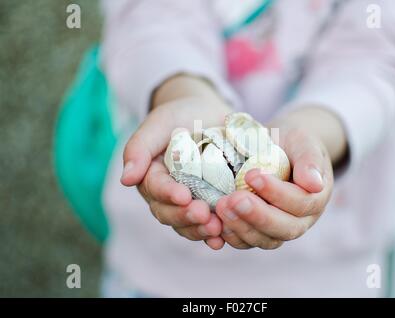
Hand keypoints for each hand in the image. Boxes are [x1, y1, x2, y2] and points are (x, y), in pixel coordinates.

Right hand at [120, 75, 231, 249]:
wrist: (209, 117)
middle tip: (203, 215)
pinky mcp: (208, 207)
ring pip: (186, 225)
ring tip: (216, 229)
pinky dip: (214, 235)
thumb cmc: (182, 115)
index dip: (168, 194)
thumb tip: (126, 179)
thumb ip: (140, 146)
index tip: (183, 196)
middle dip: (185, 216)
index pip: (156, 188)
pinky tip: (224, 239)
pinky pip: (207, 225)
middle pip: (168, 213)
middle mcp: (166, 194)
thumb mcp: (161, 122)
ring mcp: (188, 203)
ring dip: (199, 230)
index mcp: (151, 175)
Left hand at [215, 107, 346, 248]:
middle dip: (257, 216)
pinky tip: (215, 222)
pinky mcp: (257, 232)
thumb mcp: (304, 142)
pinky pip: (246, 241)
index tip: (252, 175)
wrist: (278, 148)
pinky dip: (231, 235)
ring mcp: (278, 229)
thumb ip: (310, 161)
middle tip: (233, 199)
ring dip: (241, 227)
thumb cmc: (292, 143)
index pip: (300, 203)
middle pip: (283, 229)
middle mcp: (300, 220)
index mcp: (315, 199)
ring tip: (221, 208)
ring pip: (264, 239)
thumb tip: (314, 184)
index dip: (277, 193)